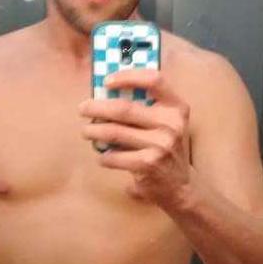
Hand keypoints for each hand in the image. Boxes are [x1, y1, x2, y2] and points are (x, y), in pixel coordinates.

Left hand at [80, 69, 192, 206]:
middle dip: (97, 107)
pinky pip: (115, 156)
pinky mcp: (148, 164)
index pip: (154, 80)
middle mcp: (171, 124)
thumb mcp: (168, 125)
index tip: (106, 82)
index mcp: (177, 108)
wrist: (179, 187)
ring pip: (115, 132)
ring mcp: (160, 145)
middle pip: (124, 109)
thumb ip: (147, 108)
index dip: (128, 76)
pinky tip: (102, 156)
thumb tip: (107, 94)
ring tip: (86, 131)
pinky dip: (104, 156)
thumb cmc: (166, 150)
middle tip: (83, 109)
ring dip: (94, 131)